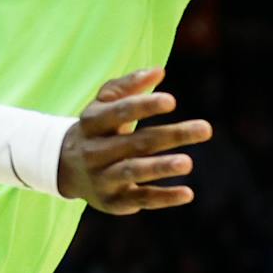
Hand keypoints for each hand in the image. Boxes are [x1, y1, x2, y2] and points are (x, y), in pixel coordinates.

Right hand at [57, 67, 211, 212]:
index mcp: (91, 122)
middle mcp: (94, 151)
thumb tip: (159, 71)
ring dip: (161, 167)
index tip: (172, 101)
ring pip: (133, 171)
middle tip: (206, 128)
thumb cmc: (96, 128)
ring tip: (188, 162)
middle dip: (171, 135)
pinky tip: (187, 193)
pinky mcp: (113, 201)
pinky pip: (140, 198)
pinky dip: (163, 197)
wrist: (66, 168)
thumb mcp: (103, 104)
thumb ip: (128, 86)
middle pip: (136, 142)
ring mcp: (103, 177)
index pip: (118, 112)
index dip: (144, 106)